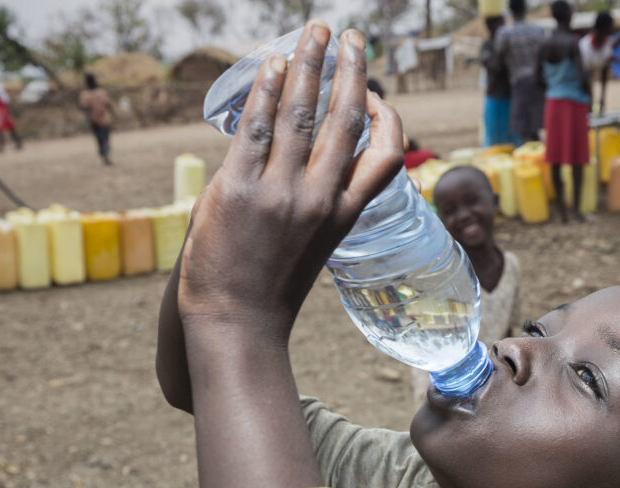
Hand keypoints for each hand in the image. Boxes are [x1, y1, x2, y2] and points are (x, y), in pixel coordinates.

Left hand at [177, 22, 402, 340]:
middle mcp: (319, 199)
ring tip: (313, 32)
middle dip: (350, 69)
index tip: (373, 92)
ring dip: (308, 63)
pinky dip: (266, 91)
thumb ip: (314, 200)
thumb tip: (307, 155)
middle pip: (344, 119)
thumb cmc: (270, 288)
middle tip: (350, 35)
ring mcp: (279, 194)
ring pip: (302, 112)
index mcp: (343, 215)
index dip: (385, 117)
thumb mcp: (312, 246)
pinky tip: (271, 64)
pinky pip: (256, 129)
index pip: (382, 155)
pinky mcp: (237, 191)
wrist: (235, 324)